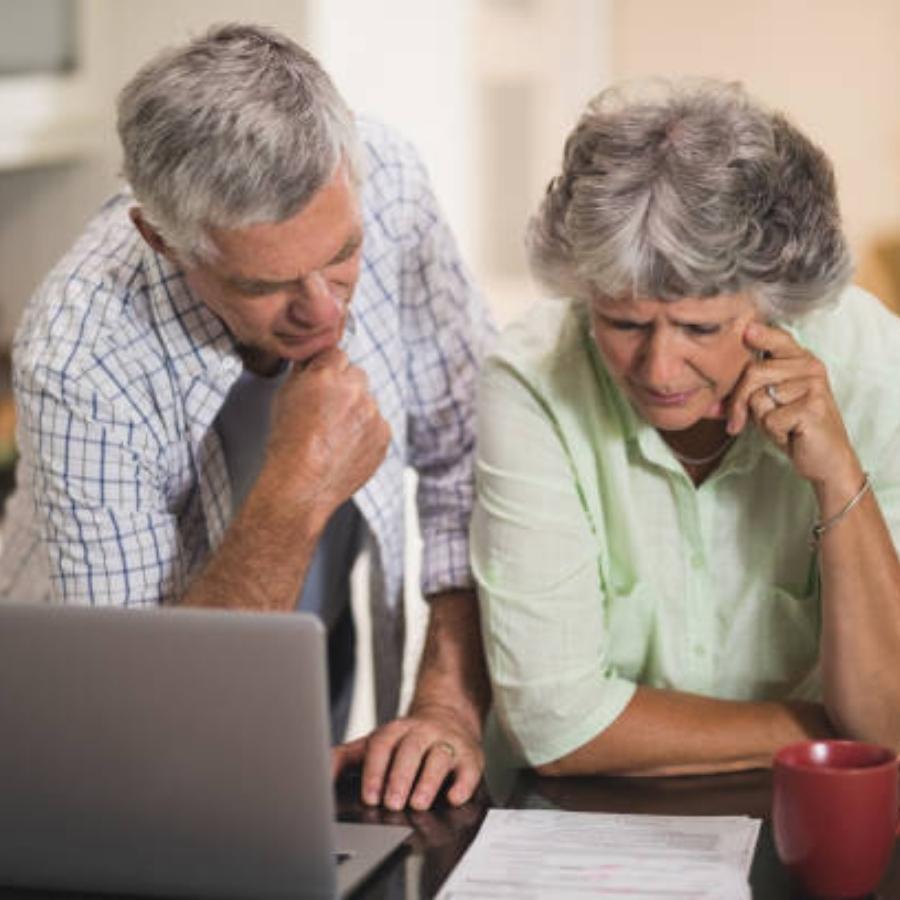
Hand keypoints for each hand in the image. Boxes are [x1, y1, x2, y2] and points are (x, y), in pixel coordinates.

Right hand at [266, 349, 390, 513]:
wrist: (301, 485)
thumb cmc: (287, 444)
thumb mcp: (284, 397)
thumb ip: (303, 372)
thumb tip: (312, 358)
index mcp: (327, 376)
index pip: (337, 354)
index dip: (328, 370)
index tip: (322, 385)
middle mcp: (354, 391)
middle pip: (357, 376)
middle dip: (346, 388)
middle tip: (328, 412)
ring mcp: (372, 414)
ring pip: (368, 402)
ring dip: (357, 411)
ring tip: (334, 435)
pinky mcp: (384, 435)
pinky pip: (378, 425)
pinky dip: (366, 433)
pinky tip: (346, 447)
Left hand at [332, 704, 484, 810]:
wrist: (448, 716)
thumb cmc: (404, 741)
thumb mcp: (373, 745)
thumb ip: (343, 758)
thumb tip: (316, 775)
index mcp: (396, 730)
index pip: (383, 744)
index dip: (375, 770)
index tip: (370, 796)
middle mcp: (422, 732)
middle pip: (411, 750)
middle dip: (400, 777)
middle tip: (392, 803)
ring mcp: (447, 742)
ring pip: (439, 757)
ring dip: (428, 781)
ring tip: (418, 803)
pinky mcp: (470, 757)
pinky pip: (468, 769)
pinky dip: (462, 785)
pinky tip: (454, 797)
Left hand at [726, 322, 860, 490]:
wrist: (826, 460)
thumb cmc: (793, 428)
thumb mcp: (767, 406)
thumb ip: (746, 395)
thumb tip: (708, 405)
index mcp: (801, 360)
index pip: (778, 339)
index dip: (761, 334)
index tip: (746, 330)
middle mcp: (810, 367)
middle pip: (753, 372)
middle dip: (739, 401)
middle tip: (740, 421)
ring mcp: (814, 385)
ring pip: (759, 398)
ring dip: (762, 420)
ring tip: (782, 425)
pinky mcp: (813, 407)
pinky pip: (770, 419)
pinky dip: (774, 433)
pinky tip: (792, 434)